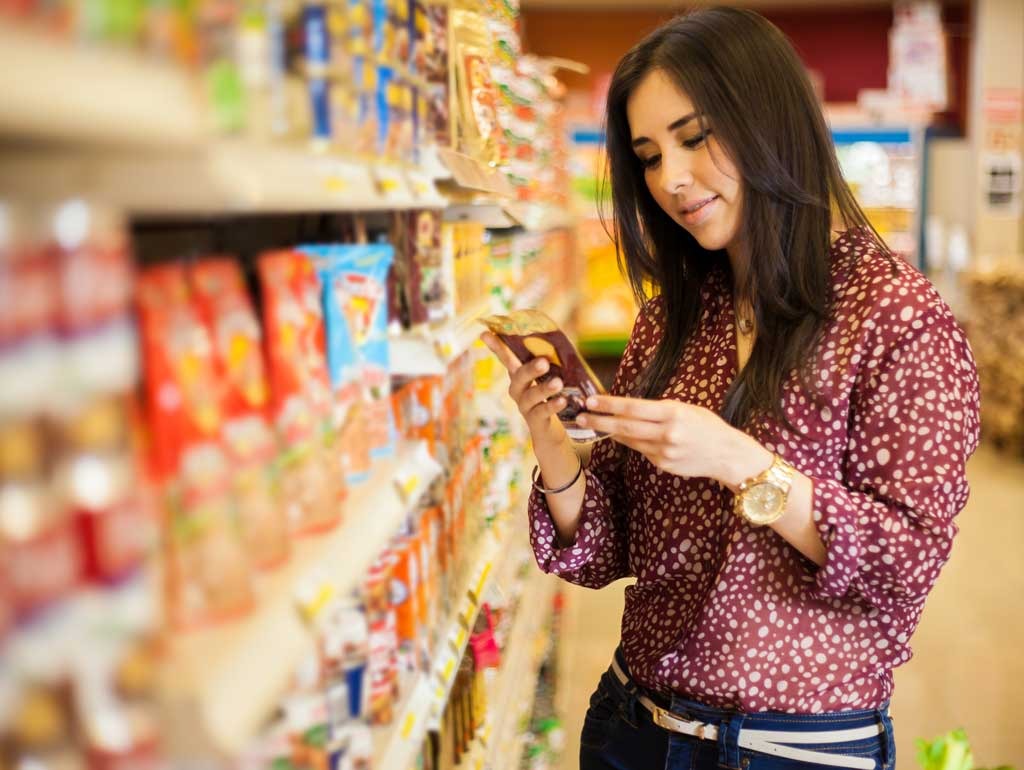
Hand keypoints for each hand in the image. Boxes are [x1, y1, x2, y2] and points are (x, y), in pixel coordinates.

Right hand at [480, 332, 568, 450]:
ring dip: (544, 388)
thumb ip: (554, 362)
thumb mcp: (554, 376)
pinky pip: (541, 412)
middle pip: (518, 377)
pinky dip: (551, 406)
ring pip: (530, 395)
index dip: (496, 347)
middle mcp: (519, 389)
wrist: (553, 430)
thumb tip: (560, 343)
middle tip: (544, 362)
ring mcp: (525, 406)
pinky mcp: (535, 421)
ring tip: (558, 383)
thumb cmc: (554, 396)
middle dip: (530, 369)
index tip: (485, 334)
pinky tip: (562, 401)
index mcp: (520, 375)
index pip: (507, 358)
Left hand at [577, 395, 770, 486]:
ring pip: (629, 440)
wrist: (727, 455)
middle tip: (580, 416)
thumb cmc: (707, 426)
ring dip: (609, 432)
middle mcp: (666, 433)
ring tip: (592, 425)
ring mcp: (664, 452)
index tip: (590, 400)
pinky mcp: (662, 465)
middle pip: (625, 426)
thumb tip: (628, 408)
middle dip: (599, 421)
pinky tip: (623, 436)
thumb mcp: (685, 408)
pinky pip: (641, 451)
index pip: (633, 407)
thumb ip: (658, 409)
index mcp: (673, 413)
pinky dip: (631, 442)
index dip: (609, 404)